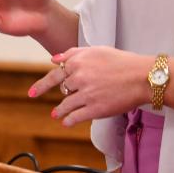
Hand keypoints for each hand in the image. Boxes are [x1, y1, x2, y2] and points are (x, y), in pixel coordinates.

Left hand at [30, 46, 151, 126]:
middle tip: (55, 106)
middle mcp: (79, 77)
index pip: (55, 74)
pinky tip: (66, 122)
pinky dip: (69, 120)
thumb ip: (73, 53)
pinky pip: (76, 117)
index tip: (32, 93)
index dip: (42, 85)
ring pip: (66, 105)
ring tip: (57, 114)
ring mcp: (86, 94)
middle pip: (62, 89)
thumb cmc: (121, 61)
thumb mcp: (96, 50)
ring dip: (60, 111)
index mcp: (78, 61)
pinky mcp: (95, 109)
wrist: (141, 77)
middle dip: (61, 96)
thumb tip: (54, 59)